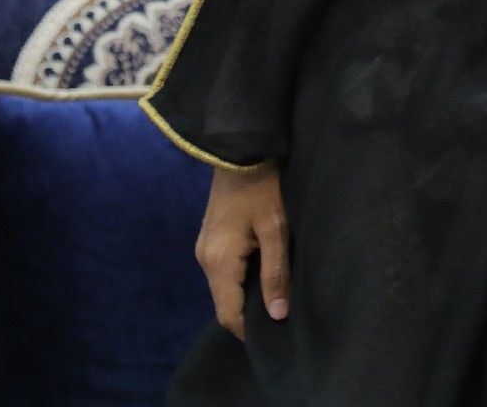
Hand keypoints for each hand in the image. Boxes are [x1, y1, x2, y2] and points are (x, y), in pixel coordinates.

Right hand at [196, 162, 288, 338]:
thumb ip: (276, 273)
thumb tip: (277, 314)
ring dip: (247, 295)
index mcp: (218, 261)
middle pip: (225, 302)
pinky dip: (242, 279)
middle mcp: (204, 259)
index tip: (275, 337)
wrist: (242, 148)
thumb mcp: (276, 229)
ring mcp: (205, 248)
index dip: (250, 331)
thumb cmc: (264, 186)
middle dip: (250, 315)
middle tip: (281, 319)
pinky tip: (265, 275)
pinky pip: (225, 270)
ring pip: (225, 286)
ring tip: (278, 298)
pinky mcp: (211, 238)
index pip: (228, 314)